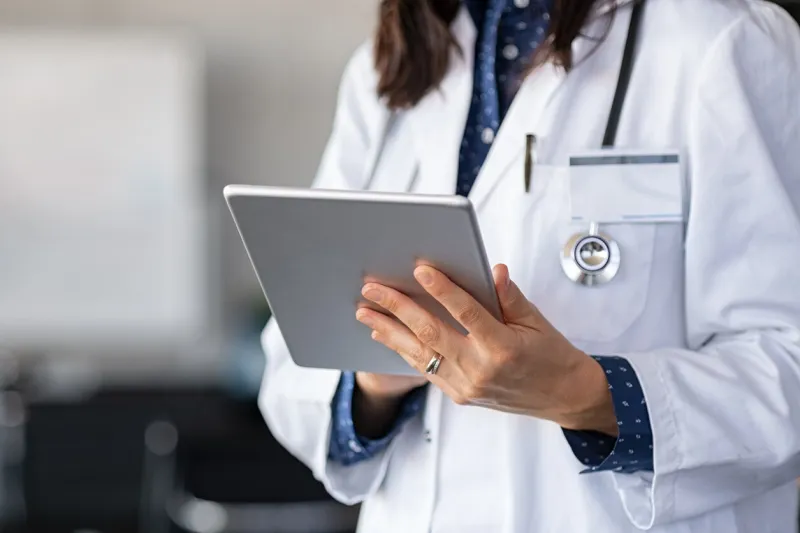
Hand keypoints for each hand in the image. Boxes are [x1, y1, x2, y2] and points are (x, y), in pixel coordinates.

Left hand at [355, 264, 617, 434]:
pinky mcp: (459, 395)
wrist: (563, 396)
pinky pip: (426, 369)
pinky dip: (403, 350)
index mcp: (504, 348)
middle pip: (431, 333)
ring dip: (389, 330)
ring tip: (365, 312)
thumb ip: (509, 296)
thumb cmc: (552, 355)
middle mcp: (481, 370)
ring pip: (420, 354)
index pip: (467, 313)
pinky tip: (385, 334)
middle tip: (372, 289)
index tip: (420, 270)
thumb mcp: (536, 321)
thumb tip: (491, 270)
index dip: (442, 290)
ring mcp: (467, 386)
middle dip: (397, 308)